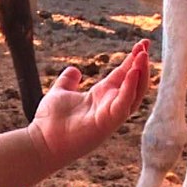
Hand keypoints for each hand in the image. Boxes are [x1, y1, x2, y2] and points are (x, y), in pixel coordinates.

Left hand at [27, 40, 149, 168]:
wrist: (41, 142)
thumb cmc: (50, 122)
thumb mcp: (60, 92)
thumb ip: (68, 81)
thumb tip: (74, 70)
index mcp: (101, 96)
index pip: (123, 75)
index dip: (133, 60)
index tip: (142, 43)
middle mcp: (109, 105)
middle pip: (133, 83)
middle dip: (141, 65)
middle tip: (146, 46)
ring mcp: (110, 115)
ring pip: (133, 94)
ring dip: (140, 75)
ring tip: (143, 56)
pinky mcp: (106, 123)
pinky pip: (123, 105)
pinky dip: (129, 89)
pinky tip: (132, 73)